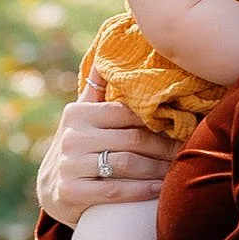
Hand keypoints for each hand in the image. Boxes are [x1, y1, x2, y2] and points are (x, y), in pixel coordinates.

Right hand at [36, 75, 176, 226]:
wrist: (51, 190)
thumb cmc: (78, 147)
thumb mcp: (83, 115)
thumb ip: (97, 87)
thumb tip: (109, 47)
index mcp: (78, 113)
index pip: (128, 113)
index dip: (158, 122)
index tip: (182, 128)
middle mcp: (72, 136)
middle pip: (133, 139)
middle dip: (165, 147)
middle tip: (186, 152)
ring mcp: (69, 165)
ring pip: (127, 164)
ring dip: (158, 169)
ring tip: (176, 170)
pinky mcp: (70, 192)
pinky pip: (115, 190)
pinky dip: (141, 190)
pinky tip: (160, 190)